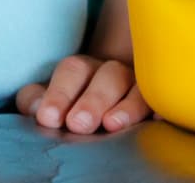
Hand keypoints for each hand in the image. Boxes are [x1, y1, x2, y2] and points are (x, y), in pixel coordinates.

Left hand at [15, 55, 150, 133]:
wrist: (110, 97)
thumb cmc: (74, 103)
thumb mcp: (52, 100)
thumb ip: (36, 100)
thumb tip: (34, 106)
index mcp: (82, 70)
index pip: (71, 72)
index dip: (59, 93)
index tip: (48, 118)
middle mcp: (111, 72)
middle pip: (105, 76)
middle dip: (92, 100)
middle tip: (78, 124)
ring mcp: (137, 84)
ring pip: (135, 86)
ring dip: (125, 106)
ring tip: (112, 125)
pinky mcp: (157, 99)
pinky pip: (161, 99)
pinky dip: (160, 108)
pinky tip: (157, 119)